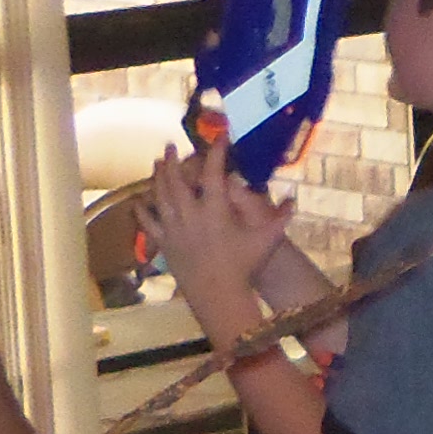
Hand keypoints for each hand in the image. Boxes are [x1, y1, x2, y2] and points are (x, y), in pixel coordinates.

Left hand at [146, 144, 285, 303]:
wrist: (217, 294)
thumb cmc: (244, 267)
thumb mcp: (265, 240)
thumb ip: (280, 218)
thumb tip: (294, 200)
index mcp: (215, 210)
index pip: (212, 173)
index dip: (215, 152)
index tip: (218, 138)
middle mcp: (191, 214)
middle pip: (176, 180)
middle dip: (173, 160)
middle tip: (172, 147)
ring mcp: (174, 228)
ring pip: (161, 196)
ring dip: (158, 177)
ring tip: (158, 164)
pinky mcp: (165, 244)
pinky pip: (149, 223)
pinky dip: (143, 211)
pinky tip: (138, 202)